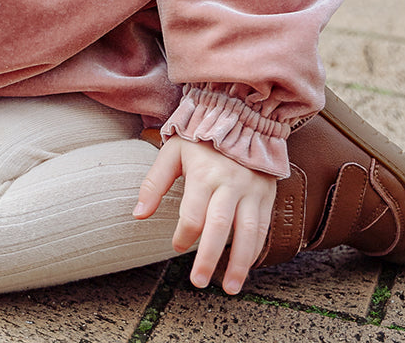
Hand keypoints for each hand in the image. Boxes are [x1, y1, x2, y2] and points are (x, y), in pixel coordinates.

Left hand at [134, 135, 276, 294]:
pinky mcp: (266, 193)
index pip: (193, 214)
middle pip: (219, 226)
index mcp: (203, 172)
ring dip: (239, 263)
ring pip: (248, 231)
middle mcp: (229, 182)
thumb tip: (138, 215)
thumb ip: (154, 183)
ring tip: (231, 288)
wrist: (241, 116)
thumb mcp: (173, 151)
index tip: (177, 245)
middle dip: (209, 258)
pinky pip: (262, 227)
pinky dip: (255, 250)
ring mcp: (251, 189)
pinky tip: (246, 267)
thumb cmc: (201, 137)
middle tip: (198, 282)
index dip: (183, 235)